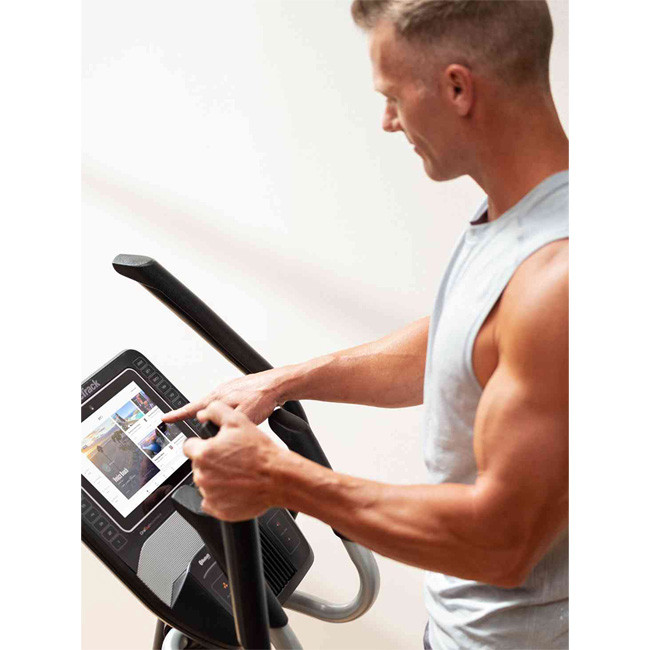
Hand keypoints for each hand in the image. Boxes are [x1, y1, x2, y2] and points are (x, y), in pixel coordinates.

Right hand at [162, 368, 288, 425]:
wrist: (278, 385)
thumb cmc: (263, 397)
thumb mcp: (240, 415)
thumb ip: (220, 419)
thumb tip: (202, 420)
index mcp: (217, 397)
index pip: (191, 409)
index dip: (177, 415)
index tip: (165, 418)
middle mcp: (221, 392)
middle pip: (202, 408)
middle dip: (197, 419)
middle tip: (194, 426)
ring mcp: (230, 390)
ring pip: (215, 407)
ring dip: (214, 416)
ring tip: (218, 425)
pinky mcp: (240, 391)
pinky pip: (226, 404)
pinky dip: (225, 412)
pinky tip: (235, 417)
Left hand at [183, 400, 282, 520]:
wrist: (277, 477)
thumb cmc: (260, 452)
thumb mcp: (238, 420)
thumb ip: (215, 411)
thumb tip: (202, 414)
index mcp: (203, 454)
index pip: (189, 446)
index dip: (202, 444)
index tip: (214, 447)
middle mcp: (202, 476)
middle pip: (198, 465)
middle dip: (211, 461)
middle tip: (231, 459)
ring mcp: (209, 495)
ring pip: (205, 483)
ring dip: (216, 478)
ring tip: (236, 473)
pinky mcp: (218, 510)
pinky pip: (212, 502)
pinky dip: (220, 496)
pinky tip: (235, 487)